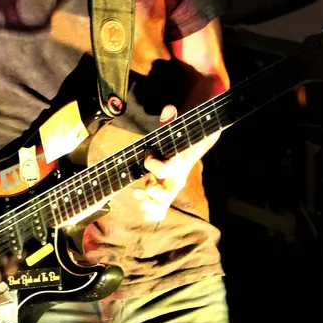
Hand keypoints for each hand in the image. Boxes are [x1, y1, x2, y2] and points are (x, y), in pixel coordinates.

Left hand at [135, 105, 193, 221]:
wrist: (185, 153)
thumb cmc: (176, 142)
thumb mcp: (173, 130)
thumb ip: (170, 121)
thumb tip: (168, 109)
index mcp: (179, 164)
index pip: (165, 170)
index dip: (151, 164)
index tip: (147, 154)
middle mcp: (176, 181)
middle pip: (164, 194)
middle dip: (150, 188)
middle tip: (145, 178)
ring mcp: (170, 191)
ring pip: (161, 206)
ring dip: (146, 202)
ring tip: (137, 193)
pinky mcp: (165, 198)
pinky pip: (159, 213)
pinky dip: (150, 213)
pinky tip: (141, 205)